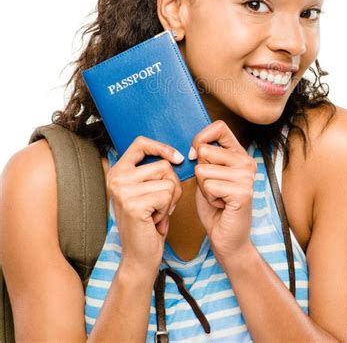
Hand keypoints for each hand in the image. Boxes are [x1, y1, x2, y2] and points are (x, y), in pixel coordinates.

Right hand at [106, 135, 183, 274]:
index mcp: (117, 171)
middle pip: (163, 165)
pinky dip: (167, 210)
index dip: (162, 147)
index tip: (177, 158)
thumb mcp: (148, 191)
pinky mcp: (133, 204)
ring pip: (168, 180)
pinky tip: (155, 221)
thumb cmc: (149, 223)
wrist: (140, 257)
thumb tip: (177, 155)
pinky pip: (167, 195)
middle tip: (160, 205)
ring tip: (156, 213)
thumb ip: (153, 171)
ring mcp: (122, 190)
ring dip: (170, 199)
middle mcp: (116, 178)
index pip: (140, 143)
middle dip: (172, 186)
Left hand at [191, 120, 256, 263]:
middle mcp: (247, 161)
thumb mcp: (207, 175)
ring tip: (217, 198)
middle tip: (214, 189)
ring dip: (204, 188)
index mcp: (240, 154)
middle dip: (200, 172)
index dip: (200, 139)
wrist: (227, 238)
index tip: (196, 156)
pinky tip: (221, 205)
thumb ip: (204, 157)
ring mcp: (247, 176)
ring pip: (203, 170)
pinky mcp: (242, 192)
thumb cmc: (215, 207)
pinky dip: (208, 198)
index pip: (219, 127)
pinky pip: (209, 185)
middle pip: (205, 150)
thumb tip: (195, 147)